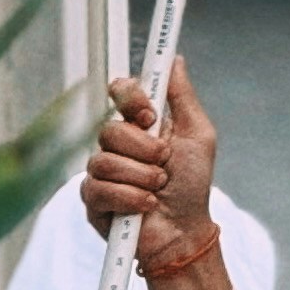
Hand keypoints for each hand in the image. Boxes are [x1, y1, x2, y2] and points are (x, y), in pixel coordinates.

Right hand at [83, 62, 225, 289]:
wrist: (183, 231)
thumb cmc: (192, 184)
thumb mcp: (197, 136)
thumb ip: (183, 97)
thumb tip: (175, 58)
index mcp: (140, 122)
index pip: (119, 91)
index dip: (130, 97)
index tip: (149, 113)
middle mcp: (117, 143)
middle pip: (110, 128)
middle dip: (144, 149)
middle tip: (164, 163)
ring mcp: (101, 170)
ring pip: (103, 159)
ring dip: (141, 177)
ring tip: (158, 188)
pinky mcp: (92, 198)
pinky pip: (99, 187)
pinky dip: (130, 197)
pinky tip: (144, 205)